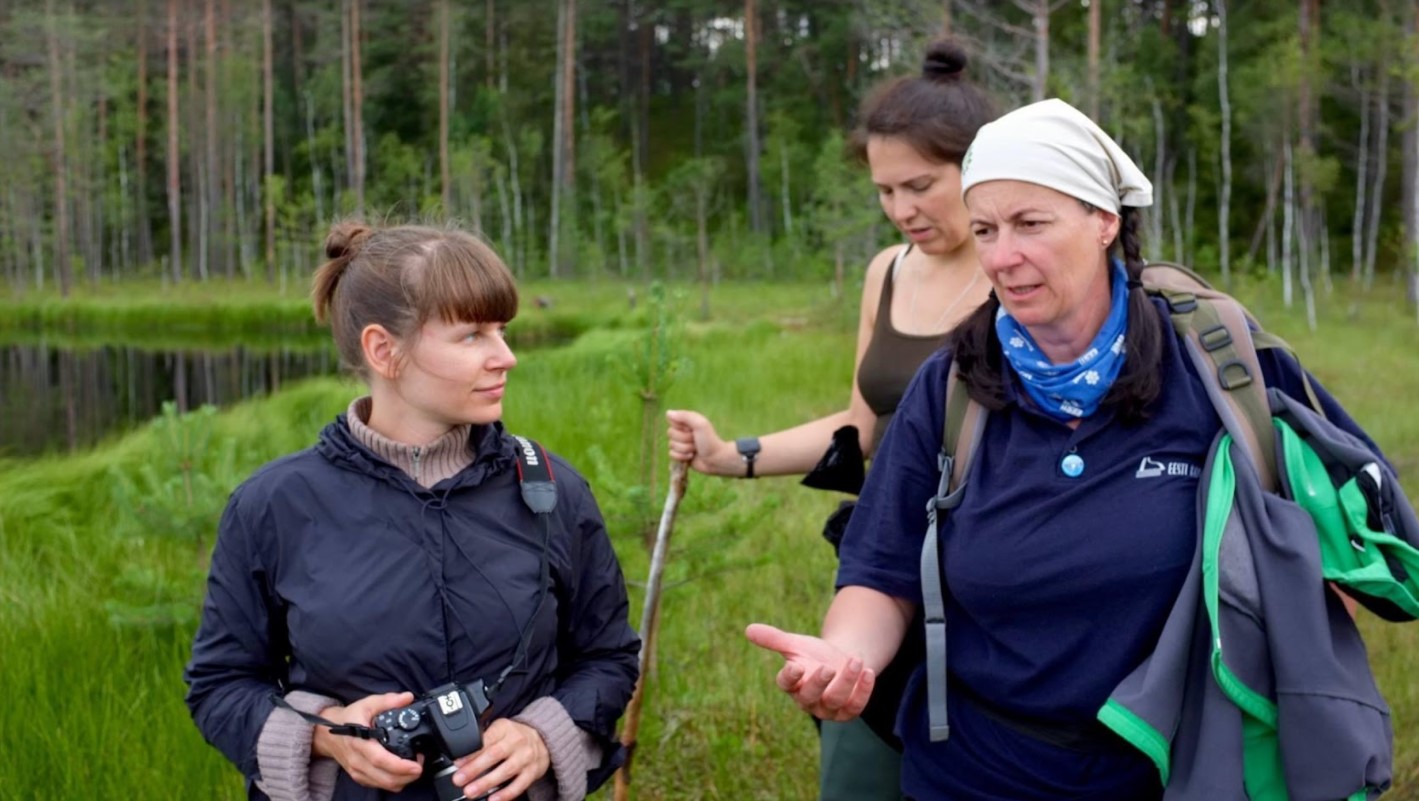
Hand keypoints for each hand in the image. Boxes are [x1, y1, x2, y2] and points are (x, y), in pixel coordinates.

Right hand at [311, 692, 424, 791]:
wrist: (326, 734)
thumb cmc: (348, 719)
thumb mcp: (366, 704)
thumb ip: (387, 700)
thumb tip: (407, 697)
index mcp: (360, 742)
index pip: (380, 760)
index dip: (400, 766)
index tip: (417, 765)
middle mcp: (358, 761)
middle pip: (385, 778)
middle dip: (408, 776)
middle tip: (420, 765)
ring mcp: (357, 771)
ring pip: (384, 784)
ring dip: (403, 780)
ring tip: (414, 768)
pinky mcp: (359, 777)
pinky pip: (379, 785)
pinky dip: (393, 782)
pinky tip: (401, 772)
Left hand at [451, 719, 550, 800]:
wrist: (542, 739)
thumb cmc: (514, 736)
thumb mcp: (499, 729)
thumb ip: (483, 739)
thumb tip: (460, 757)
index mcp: (505, 728)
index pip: (486, 740)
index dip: (471, 752)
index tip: (458, 763)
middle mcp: (517, 741)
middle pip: (495, 754)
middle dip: (475, 768)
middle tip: (459, 779)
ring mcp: (526, 757)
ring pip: (506, 771)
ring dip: (486, 783)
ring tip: (471, 792)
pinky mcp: (533, 772)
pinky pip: (519, 784)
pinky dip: (506, 793)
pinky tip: (493, 799)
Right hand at [666, 409, 734, 475]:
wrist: (716, 459)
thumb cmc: (710, 440)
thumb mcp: (700, 424)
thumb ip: (684, 416)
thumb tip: (668, 412)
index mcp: (687, 423)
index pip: (672, 421)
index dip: (680, 426)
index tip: (691, 429)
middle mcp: (682, 432)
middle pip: (670, 433)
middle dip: (684, 439)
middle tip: (696, 441)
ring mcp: (681, 444)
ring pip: (671, 445)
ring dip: (685, 448)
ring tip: (695, 449)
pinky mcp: (680, 455)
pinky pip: (672, 455)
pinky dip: (682, 457)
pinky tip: (691, 457)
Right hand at [745, 623, 874, 721]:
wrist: (840, 662)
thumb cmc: (814, 655)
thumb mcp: (796, 644)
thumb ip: (774, 639)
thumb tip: (748, 629)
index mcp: (792, 684)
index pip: (786, 684)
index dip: (789, 677)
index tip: (795, 665)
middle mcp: (808, 700)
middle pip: (810, 697)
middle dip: (819, 683)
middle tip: (827, 667)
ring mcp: (829, 708)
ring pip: (835, 700)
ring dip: (846, 681)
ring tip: (854, 659)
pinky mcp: (849, 711)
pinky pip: (856, 706)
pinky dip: (863, 691)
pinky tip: (868, 672)